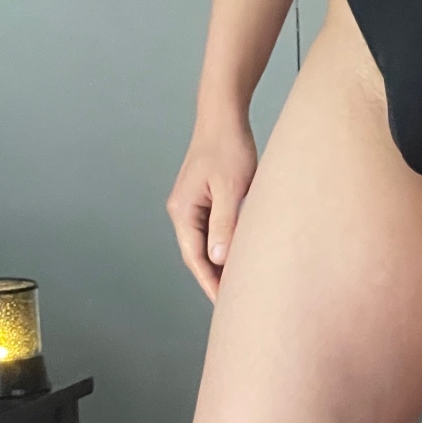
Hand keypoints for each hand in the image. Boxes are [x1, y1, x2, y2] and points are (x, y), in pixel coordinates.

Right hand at [166, 114, 256, 301]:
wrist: (223, 117)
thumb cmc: (228, 148)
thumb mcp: (231, 188)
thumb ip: (225, 223)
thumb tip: (220, 259)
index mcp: (183, 211)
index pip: (195, 258)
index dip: (210, 283)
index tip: (225, 305)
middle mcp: (182, 211)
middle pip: (197, 255)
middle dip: (214, 279)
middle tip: (236, 305)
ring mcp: (191, 205)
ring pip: (205, 244)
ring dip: (220, 265)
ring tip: (240, 287)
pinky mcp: (204, 199)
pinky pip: (212, 231)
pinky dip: (224, 246)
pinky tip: (239, 257)